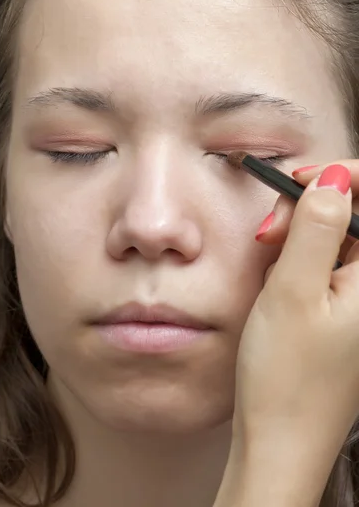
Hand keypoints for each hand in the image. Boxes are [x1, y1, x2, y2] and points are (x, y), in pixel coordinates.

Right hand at [216, 164, 358, 506]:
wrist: (280, 440)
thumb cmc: (286, 377)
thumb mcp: (294, 291)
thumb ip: (315, 227)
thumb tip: (333, 179)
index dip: (339, 179)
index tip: (298, 184)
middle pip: (354, 215)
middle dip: (310, 207)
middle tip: (270, 231)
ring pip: (337, 237)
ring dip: (299, 233)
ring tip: (268, 256)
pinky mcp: (344, 308)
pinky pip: (328, 263)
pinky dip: (299, 257)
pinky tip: (278, 275)